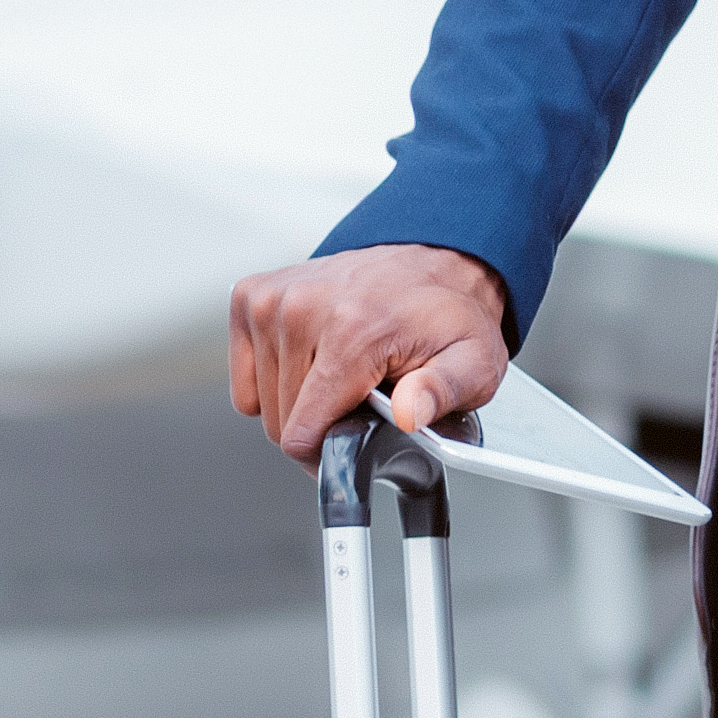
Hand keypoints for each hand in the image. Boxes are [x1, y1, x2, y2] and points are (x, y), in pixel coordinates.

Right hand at [228, 243, 513, 459]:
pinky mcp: (252, 295)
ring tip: (343, 373)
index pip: (301, 432)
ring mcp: (272, 297)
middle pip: (281, 421)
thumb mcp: (472, 364)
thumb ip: (442, 393)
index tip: (354, 441)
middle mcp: (303, 306)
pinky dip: (272, 378)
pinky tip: (312, 358)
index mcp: (352, 328)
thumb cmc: (447, 317)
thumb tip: (410, 413)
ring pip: (261, 401)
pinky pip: (244, 375)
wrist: (435, 262)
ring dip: (299, 399)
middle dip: (319, 425)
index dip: (327, 455)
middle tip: (360, 400)